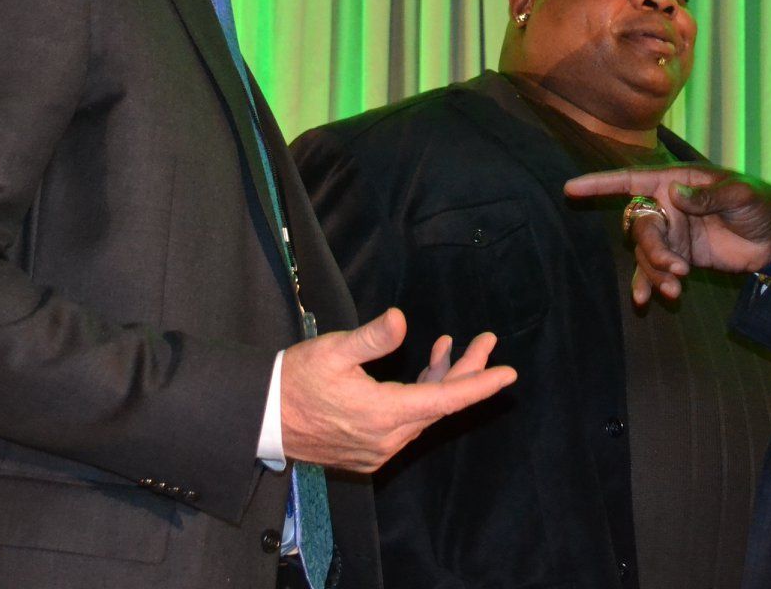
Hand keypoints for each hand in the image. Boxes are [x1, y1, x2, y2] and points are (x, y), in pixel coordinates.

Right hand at [280, 308, 515, 472]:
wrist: (262, 418)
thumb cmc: (296, 379)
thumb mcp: (333, 350)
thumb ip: (371, 338)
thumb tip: (402, 320)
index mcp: (383, 415)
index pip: (445, 400)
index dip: (479, 385)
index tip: (508, 374)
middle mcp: (387, 439)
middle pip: (439, 405)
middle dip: (466, 372)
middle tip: (486, 340)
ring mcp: (378, 449)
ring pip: (423, 413)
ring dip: (442, 381)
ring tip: (451, 347)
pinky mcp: (368, 451)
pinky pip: (407, 422)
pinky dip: (420, 396)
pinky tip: (425, 368)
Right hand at [564, 164, 770, 306]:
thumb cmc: (761, 204)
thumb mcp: (740, 195)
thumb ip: (708, 196)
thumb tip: (675, 195)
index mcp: (677, 181)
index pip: (632, 180)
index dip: (600, 184)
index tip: (570, 189)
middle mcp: (669, 205)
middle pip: (640, 227)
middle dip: (651, 250)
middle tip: (676, 269)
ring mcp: (673, 233)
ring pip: (645, 252)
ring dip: (654, 271)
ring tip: (674, 288)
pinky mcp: (680, 256)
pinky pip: (654, 270)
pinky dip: (649, 283)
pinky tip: (649, 300)